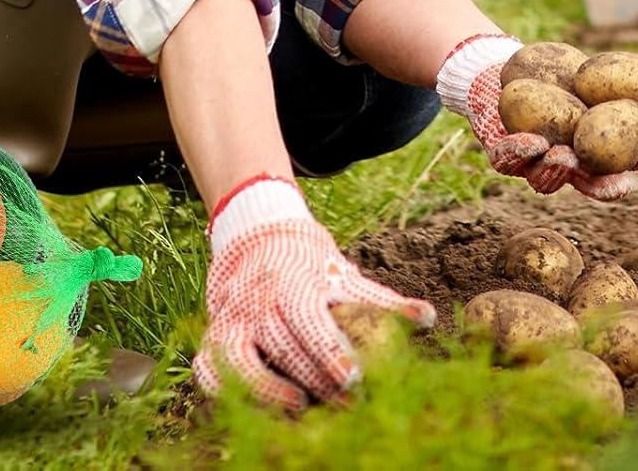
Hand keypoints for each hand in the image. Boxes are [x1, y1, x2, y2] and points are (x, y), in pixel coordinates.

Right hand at [193, 178, 434, 409]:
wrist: (256, 232)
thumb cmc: (309, 262)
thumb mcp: (344, 275)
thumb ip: (383, 302)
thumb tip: (429, 319)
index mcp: (293, 280)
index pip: (307, 317)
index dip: (327, 349)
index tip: (353, 377)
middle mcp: (258, 298)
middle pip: (280, 342)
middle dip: (313, 376)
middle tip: (346, 404)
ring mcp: (232, 317)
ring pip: (237, 356)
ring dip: (265, 387)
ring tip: (299, 406)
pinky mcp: (215, 333)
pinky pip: (208, 366)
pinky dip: (224, 387)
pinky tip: (256, 405)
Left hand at [436, 35, 637, 200]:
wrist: (510, 73)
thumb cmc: (565, 80)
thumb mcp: (602, 76)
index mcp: (603, 152)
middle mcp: (573, 167)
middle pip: (595, 184)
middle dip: (610, 185)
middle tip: (623, 178)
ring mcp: (537, 164)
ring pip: (548, 181)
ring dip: (559, 172)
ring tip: (566, 157)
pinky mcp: (505, 155)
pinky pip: (509, 161)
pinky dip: (519, 153)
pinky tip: (530, 140)